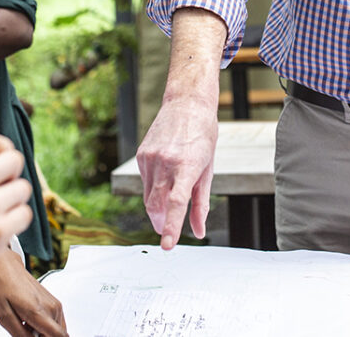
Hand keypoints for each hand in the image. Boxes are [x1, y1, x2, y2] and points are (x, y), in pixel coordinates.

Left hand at [0, 251, 66, 336]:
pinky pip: (56, 323)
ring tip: (27, 324)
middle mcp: (51, 307)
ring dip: (43, 332)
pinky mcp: (55, 303)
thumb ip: (19, 333)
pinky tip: (32, 321)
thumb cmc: (1, 287)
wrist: (6, 268)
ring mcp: (55, 304)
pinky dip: (46, 326)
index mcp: (37, 311)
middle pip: (56, 335)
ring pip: (57, 330)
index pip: (58, 336)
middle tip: (25, 330)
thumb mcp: (2, 315)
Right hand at [137, 98, 217, 250]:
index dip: (171, 227)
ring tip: (169, 200)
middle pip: (156, 206)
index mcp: (187, 166)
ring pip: (148, 197)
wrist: (187, 104)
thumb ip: (201, 204)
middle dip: (160, 223)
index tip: (167, 244)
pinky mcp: (141, 155)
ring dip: (157, 207)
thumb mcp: (208, 170)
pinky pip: (144, 182)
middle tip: (167, 231)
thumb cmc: (203, 136)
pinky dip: (153, 189)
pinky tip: (164, 178)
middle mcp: (166, 162)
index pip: (176, 203)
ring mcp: (150, 158)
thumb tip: (198, 231)